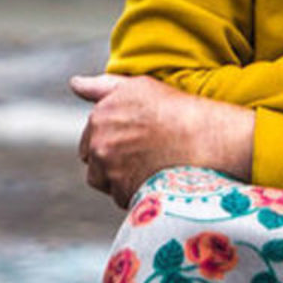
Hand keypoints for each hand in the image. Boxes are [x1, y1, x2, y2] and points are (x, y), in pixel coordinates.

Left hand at [70, 73, 252, 206]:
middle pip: (95, 163)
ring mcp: (109, 168)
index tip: (137, 142)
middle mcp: (99, 141)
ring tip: (152, 170)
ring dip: (122, 180)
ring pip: (106, 182)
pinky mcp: (122, 191)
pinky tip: (157, 181)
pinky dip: (137, 194)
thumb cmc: (178, 110)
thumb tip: (75, 84)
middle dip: (112, 163)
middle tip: (145, 157)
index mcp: (100, 115)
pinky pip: (123, 198)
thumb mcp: (140, 87)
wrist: (206, 138)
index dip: (113, 142)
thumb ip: (103, 86)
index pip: (91, 139)